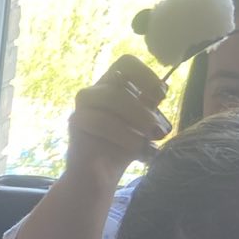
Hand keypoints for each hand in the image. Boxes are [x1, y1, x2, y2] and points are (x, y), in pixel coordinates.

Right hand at [67, 55, 171, 179]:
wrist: (99, 176)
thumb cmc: (124, 145)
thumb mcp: (144, 122)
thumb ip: (150, 104)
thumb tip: (162, 88)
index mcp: (114, 85)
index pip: (126, 63)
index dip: (146, 74)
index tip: (160, 95)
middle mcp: (96, 90)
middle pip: (119, 79)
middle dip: (142, 103)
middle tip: (156, 127)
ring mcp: (83, 105)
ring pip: (109, 96)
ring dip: (135, 115)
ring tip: (148, 137)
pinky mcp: (75, 123)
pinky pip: (98, 120)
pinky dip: (122, 134)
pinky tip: (134, 148)